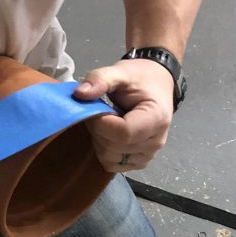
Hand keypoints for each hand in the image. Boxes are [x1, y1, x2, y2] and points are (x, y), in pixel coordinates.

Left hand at [73, 58, 174, 172]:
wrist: (156, 85)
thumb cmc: (140, 79)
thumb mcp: (121, 72)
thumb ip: (101, 79)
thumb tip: (79, 94)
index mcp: (156, 119)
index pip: (122, 133)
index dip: (100, 123)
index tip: (93, 109)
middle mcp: (155, 142)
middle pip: (113, 147)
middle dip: (98, 130)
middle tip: (100, 112)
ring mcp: (148, 155)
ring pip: (109, 158)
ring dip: (99, 140)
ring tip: (107, 121)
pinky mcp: (139, 162)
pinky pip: (112, 165)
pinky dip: (104, 150)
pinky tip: (110, 134)